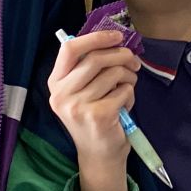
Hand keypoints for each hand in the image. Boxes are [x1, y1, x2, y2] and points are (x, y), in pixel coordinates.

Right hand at [48, 31, 138, 190]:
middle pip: (96, 59)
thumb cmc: (94, 116)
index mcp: (55, 83)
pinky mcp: (98, 116)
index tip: (116, 36)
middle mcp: (61, 94)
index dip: (95, 38)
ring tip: (127, 87)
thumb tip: (114, 40)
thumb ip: (90, 67)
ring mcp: (78, 106)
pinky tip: (124, 106)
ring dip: (128, 77)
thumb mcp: (83, 91)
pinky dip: (130, 95)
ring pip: (113, 74)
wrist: (99, 154)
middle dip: (122, 56)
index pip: (69, 49)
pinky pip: (124, 90)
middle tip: (134, 62)